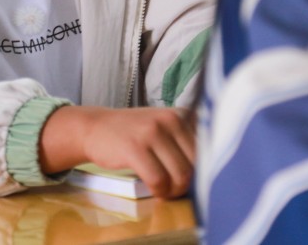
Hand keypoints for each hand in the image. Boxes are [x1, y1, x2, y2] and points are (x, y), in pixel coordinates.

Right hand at [39, 106, 195, 198]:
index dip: (203, 169)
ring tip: (166, 191)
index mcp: (181, 114)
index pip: (208, 148)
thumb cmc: (134, 132)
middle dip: (189, 184)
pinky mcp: (135, 148)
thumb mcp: (164, 125)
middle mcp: (170, 119)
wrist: (96, 127)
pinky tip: (155, 190)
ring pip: (180, 175)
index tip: (193, 178)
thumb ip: (186, 139)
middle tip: (176, 189)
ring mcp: (151, 132)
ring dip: (174, 191)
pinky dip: (160, 192)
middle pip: (196, 164)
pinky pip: (158, 180)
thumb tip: (211, 169)